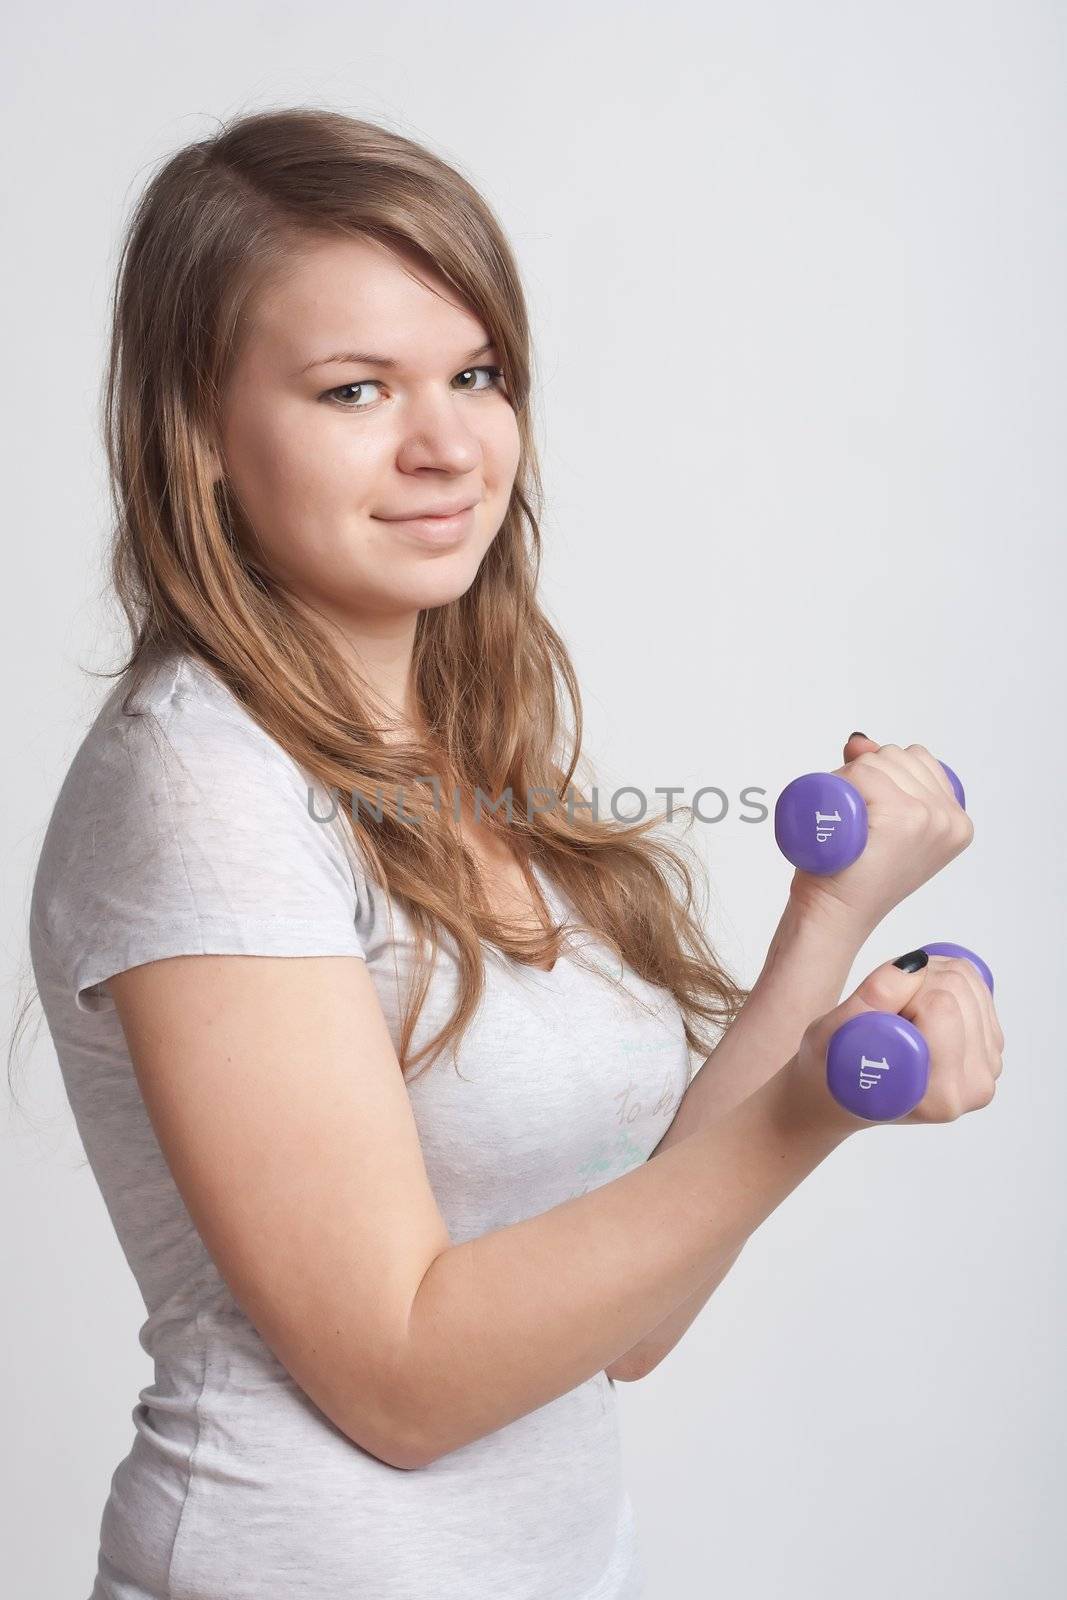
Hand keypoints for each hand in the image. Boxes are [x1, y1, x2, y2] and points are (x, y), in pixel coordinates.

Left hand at [788, 734, 973, 936]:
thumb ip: (878, 777)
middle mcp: (951, 819)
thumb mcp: (878, 819)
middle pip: (895, 756)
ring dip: (849, 781)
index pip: (916, 759)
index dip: (882, 773)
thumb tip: (860, 740)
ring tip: (848, 824)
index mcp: (957, 821)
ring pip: (876, 762)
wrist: (835, 916)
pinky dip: (841, 785)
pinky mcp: (903, 816)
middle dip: (864, 775)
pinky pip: (862, 774)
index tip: (868, 811)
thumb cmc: (850, 873)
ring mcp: (930, 817)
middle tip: (853, 822)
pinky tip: (843, 821)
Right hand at [788, 948, 1003, 1135]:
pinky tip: (920, 1007)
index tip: (878, 1017)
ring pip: (968, 981)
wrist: (846, 1090)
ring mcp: (987, 1067)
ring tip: (900, 1011)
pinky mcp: (991, 1048)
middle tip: (887, 1013)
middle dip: (916, 985)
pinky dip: (944, 981)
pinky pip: (977, 985)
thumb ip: (872, 1000)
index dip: (903, 994)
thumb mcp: (831, 1035)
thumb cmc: (833, 1070)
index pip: (941, 1007)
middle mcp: (973, 1087)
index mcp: (939, 1095)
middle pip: (957, 989)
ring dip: (929, 980)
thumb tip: (916, 964)